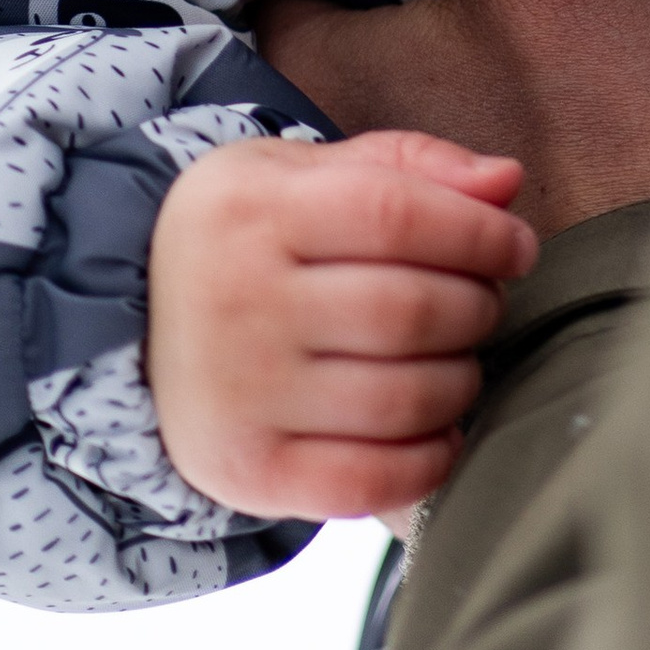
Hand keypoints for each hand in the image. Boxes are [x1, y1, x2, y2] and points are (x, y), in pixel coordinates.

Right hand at [148, 128, 534, 521]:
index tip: (516, 247)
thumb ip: (411, 167)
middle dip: (477, 308)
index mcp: (252, 210)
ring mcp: (236, 395)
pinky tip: (440, 432)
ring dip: (462, 383)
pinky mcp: (244, 471)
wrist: (133, 328)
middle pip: (408, 311)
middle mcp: (235, 303)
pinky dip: (427, 463)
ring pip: (400, 398)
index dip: (478, 234)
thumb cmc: (250, 238)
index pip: (396, 215)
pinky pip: (364, 482)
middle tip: (485, 304)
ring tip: (460, 362)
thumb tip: (506, 183)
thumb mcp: (307, 173)